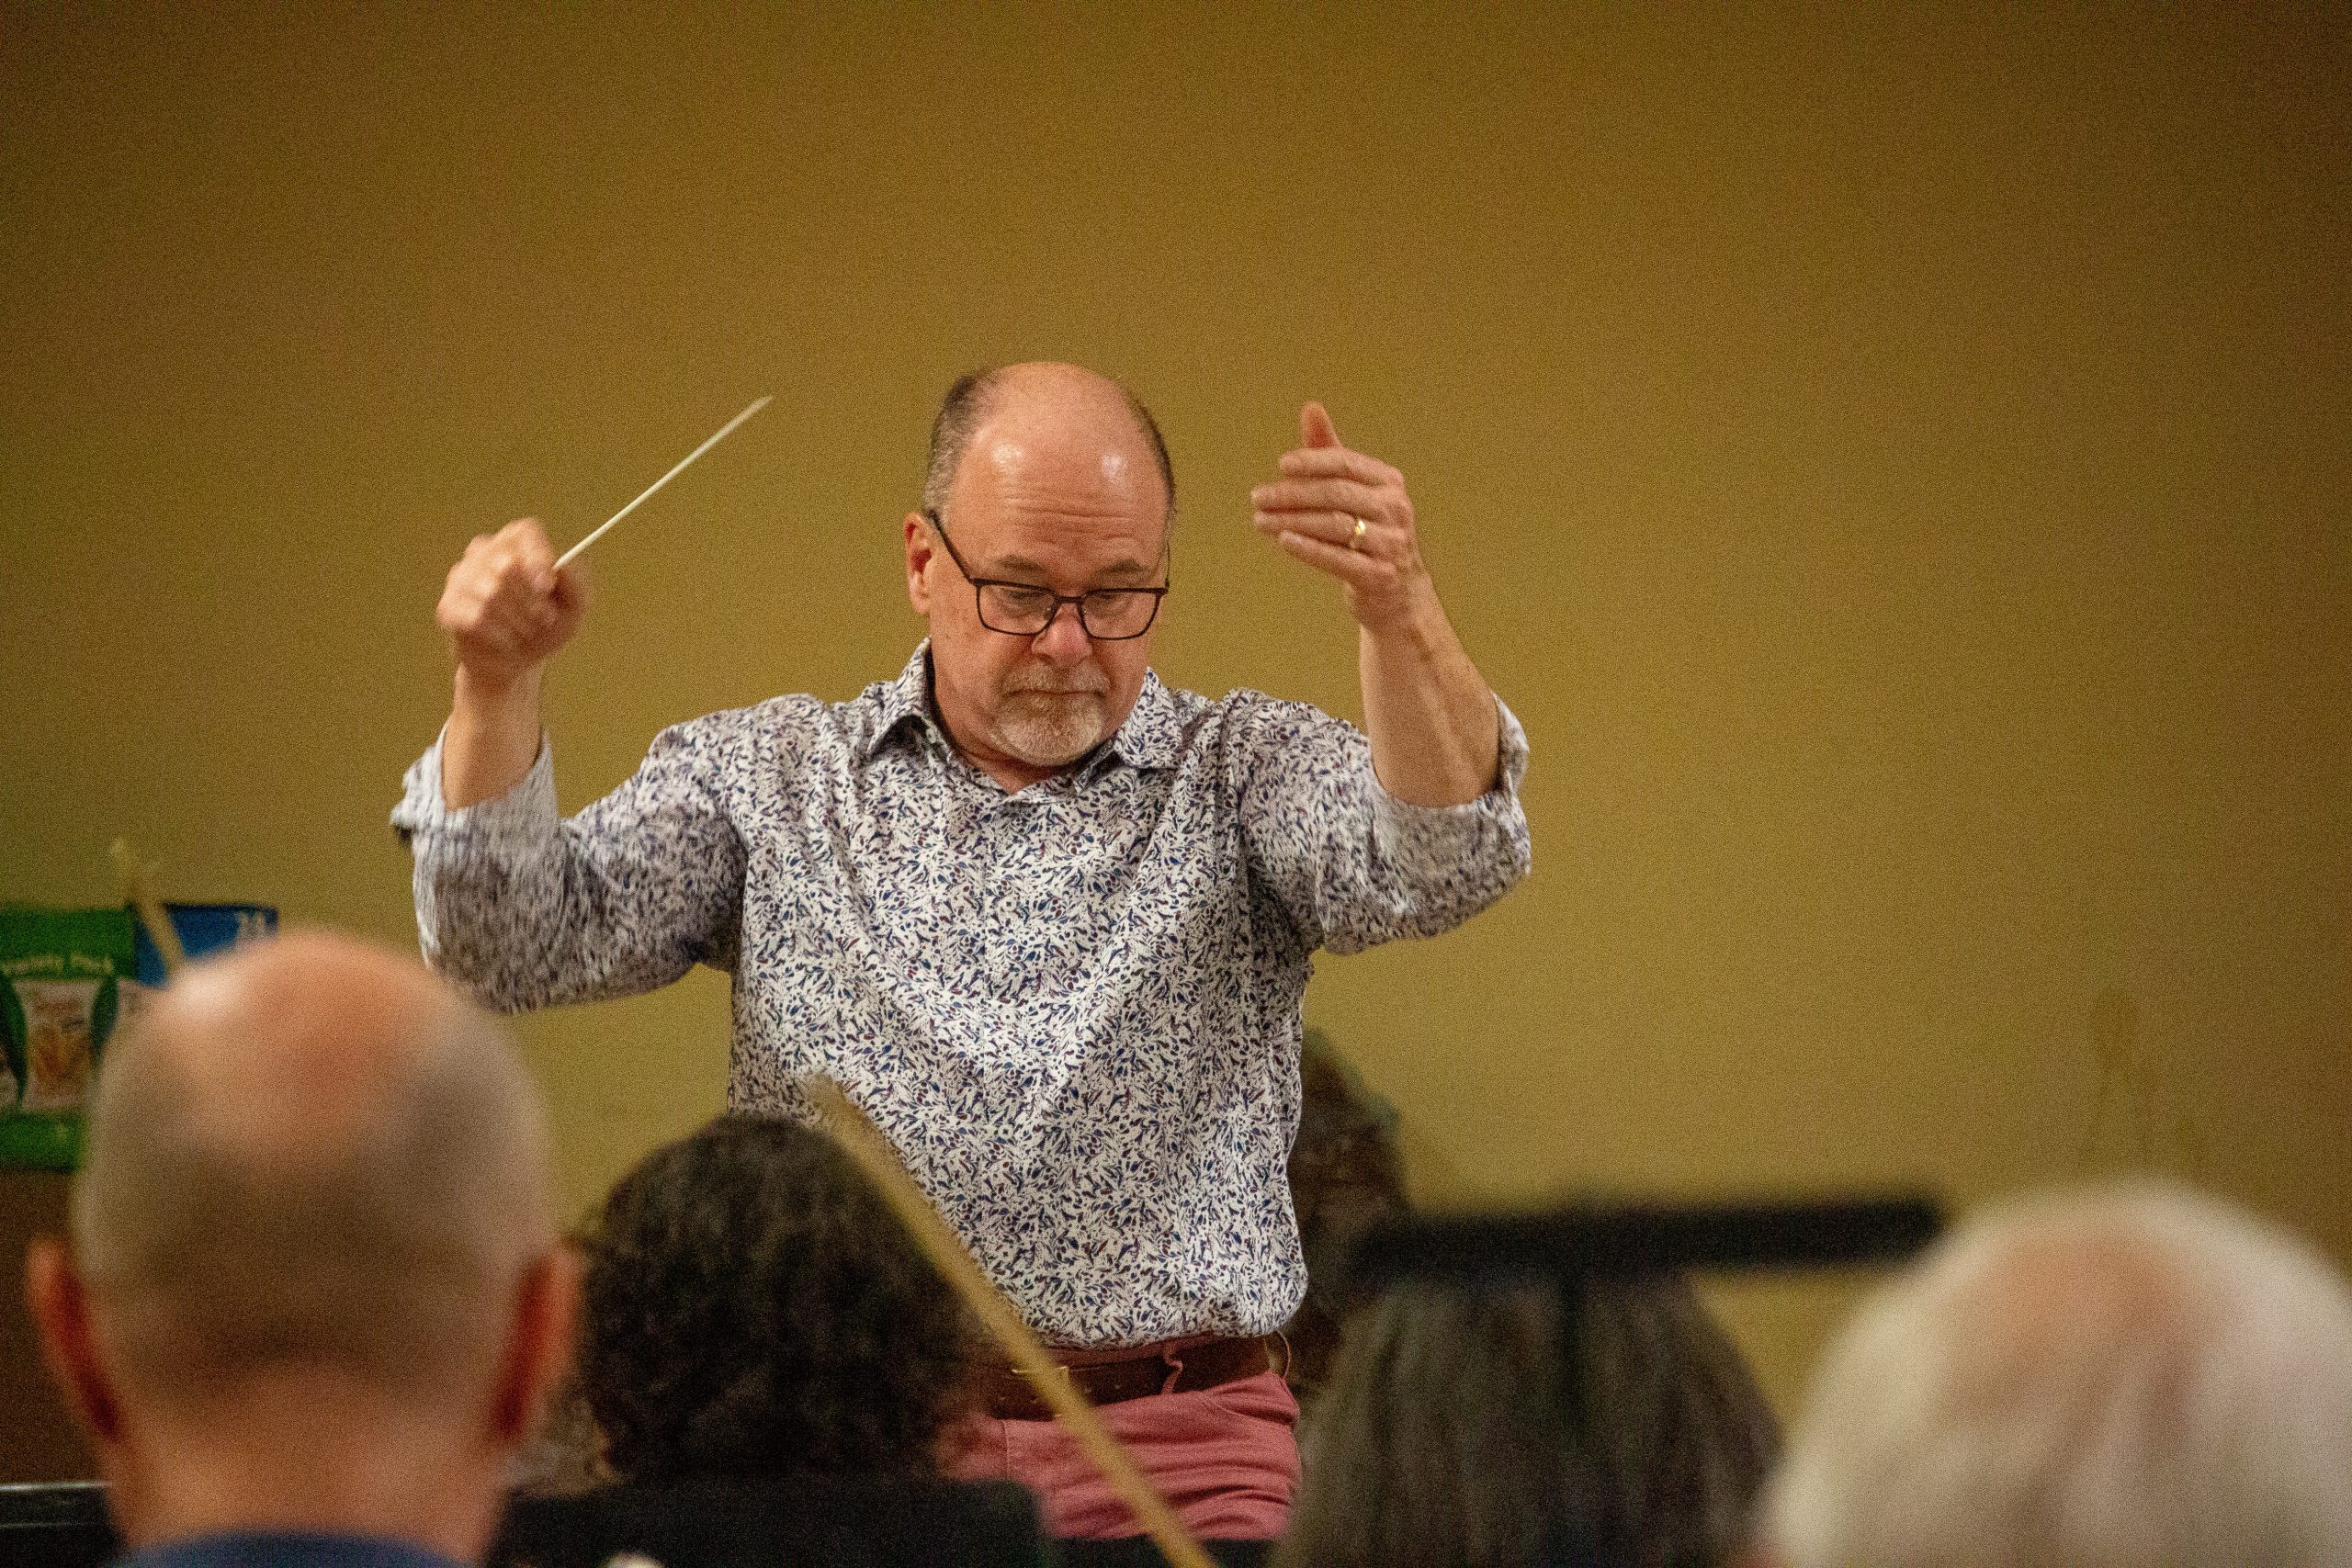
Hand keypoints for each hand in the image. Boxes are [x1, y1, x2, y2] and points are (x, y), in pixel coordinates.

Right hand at [436, 519, 589, 687]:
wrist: (517, 662)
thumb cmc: (547, 626)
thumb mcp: (574, 607)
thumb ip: (575, 582)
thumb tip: (559, 567)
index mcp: (517, 544)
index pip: (524, 532)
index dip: (537, 557)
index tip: (547, 586)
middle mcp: (484, 552)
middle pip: (506, 564)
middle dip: (532, 599)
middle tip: (545, 618)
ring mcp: (460, 577)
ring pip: (489, 592)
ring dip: (518, 620)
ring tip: (526, 631)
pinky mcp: (448, 606)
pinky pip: (474, 616)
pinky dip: (499, 634)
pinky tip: (506, 640)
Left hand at [1250, 403, 1432, 633]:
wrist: (1398, 592)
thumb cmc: (1369, 533)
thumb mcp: (1355, 491)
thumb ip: (1330, 453)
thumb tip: (1311, 408)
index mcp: (1389, 481)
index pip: (1345, 464)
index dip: (1312, 461)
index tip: (1281, 465)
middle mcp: (1396, 508)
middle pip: (1336, 494)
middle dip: (1292, 494)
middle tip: (1258, 497)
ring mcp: (1391, 543)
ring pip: (1334, 525)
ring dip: (1291, 521)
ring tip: (1259, 520)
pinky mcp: (1380, 575)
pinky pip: (1338, 559)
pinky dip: (1308, 548)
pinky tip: (1283, 540)